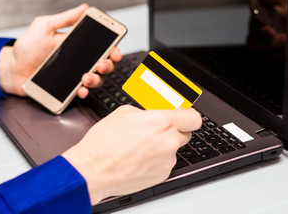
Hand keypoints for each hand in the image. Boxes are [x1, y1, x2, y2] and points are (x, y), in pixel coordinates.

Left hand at [0, 3, 121, 97]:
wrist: (12, 70)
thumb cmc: (27, 48)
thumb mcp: (44, 27)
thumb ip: (65, 19)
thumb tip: (83, 8)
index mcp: (78, 45)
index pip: (101, 47)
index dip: (112, 49)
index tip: (114, 51)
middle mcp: (80, 61)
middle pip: (105, 64)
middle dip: (108, 65)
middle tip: (102, 64)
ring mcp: (75, 75)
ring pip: (97, 79)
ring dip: (96, 79)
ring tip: (86, 77)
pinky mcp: (68, 89)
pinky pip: (82, 92)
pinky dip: (84, 92)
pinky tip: (80, 89)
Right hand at [62, 105, 201, 204]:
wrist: (93, 169)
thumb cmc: (104, 142)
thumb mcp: (125, 112)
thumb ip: (148, 111)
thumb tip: (156, 112)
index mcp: (161, 122)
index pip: (194, 117)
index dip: (189, 116)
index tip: (184, 116)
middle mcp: (169, 141)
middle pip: (186, 134)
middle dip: (174, 131)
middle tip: (156, 131)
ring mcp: (167, 160)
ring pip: (173, 149)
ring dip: (163, 147)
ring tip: (140, 147)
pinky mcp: (162, 175)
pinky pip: (165, 164)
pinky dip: (156, 161)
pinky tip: (139, 159)